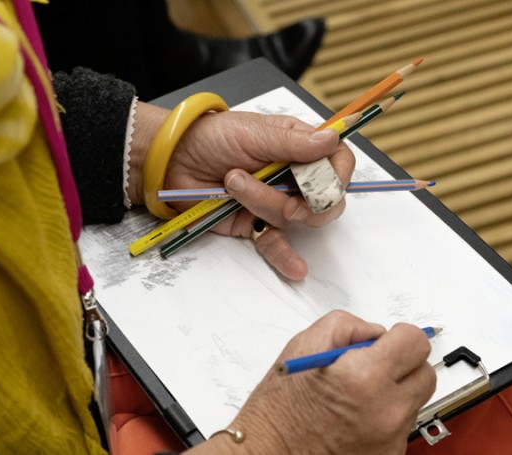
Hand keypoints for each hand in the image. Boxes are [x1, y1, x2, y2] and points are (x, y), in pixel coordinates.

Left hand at [150, 106, 354, 280]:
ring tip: (233, 181)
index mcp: (298, 146)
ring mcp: (275, 202)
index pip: (337, 163)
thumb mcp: (253, 133)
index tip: (323, 182)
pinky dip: (285, 256)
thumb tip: (331, 140)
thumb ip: (293, 143)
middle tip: (273, 185)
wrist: (173, 160)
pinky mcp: (254, 224)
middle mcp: (292, 176)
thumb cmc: (211, 137)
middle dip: (302, 198)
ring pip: (294, 218)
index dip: (337, 176)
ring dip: (264, 202)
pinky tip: (296, 268)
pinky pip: (276, 243)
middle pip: (324, 200)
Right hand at [190, 311, 435, 454]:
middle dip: (403, 363)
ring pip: (415, 399)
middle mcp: (386, 411)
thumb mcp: (304, 344)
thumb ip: (348, 326)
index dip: (399, 335)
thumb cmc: (280, 406)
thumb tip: (376, 332)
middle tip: (374, 365)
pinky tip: (356, 414)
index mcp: (366, 377)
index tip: (388, 340)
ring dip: (395, 390)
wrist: (270, 451)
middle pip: (425, 372)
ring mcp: (390, 438)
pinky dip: (385, 415)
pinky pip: (402, 424)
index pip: (416, 342)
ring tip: (358, 393)